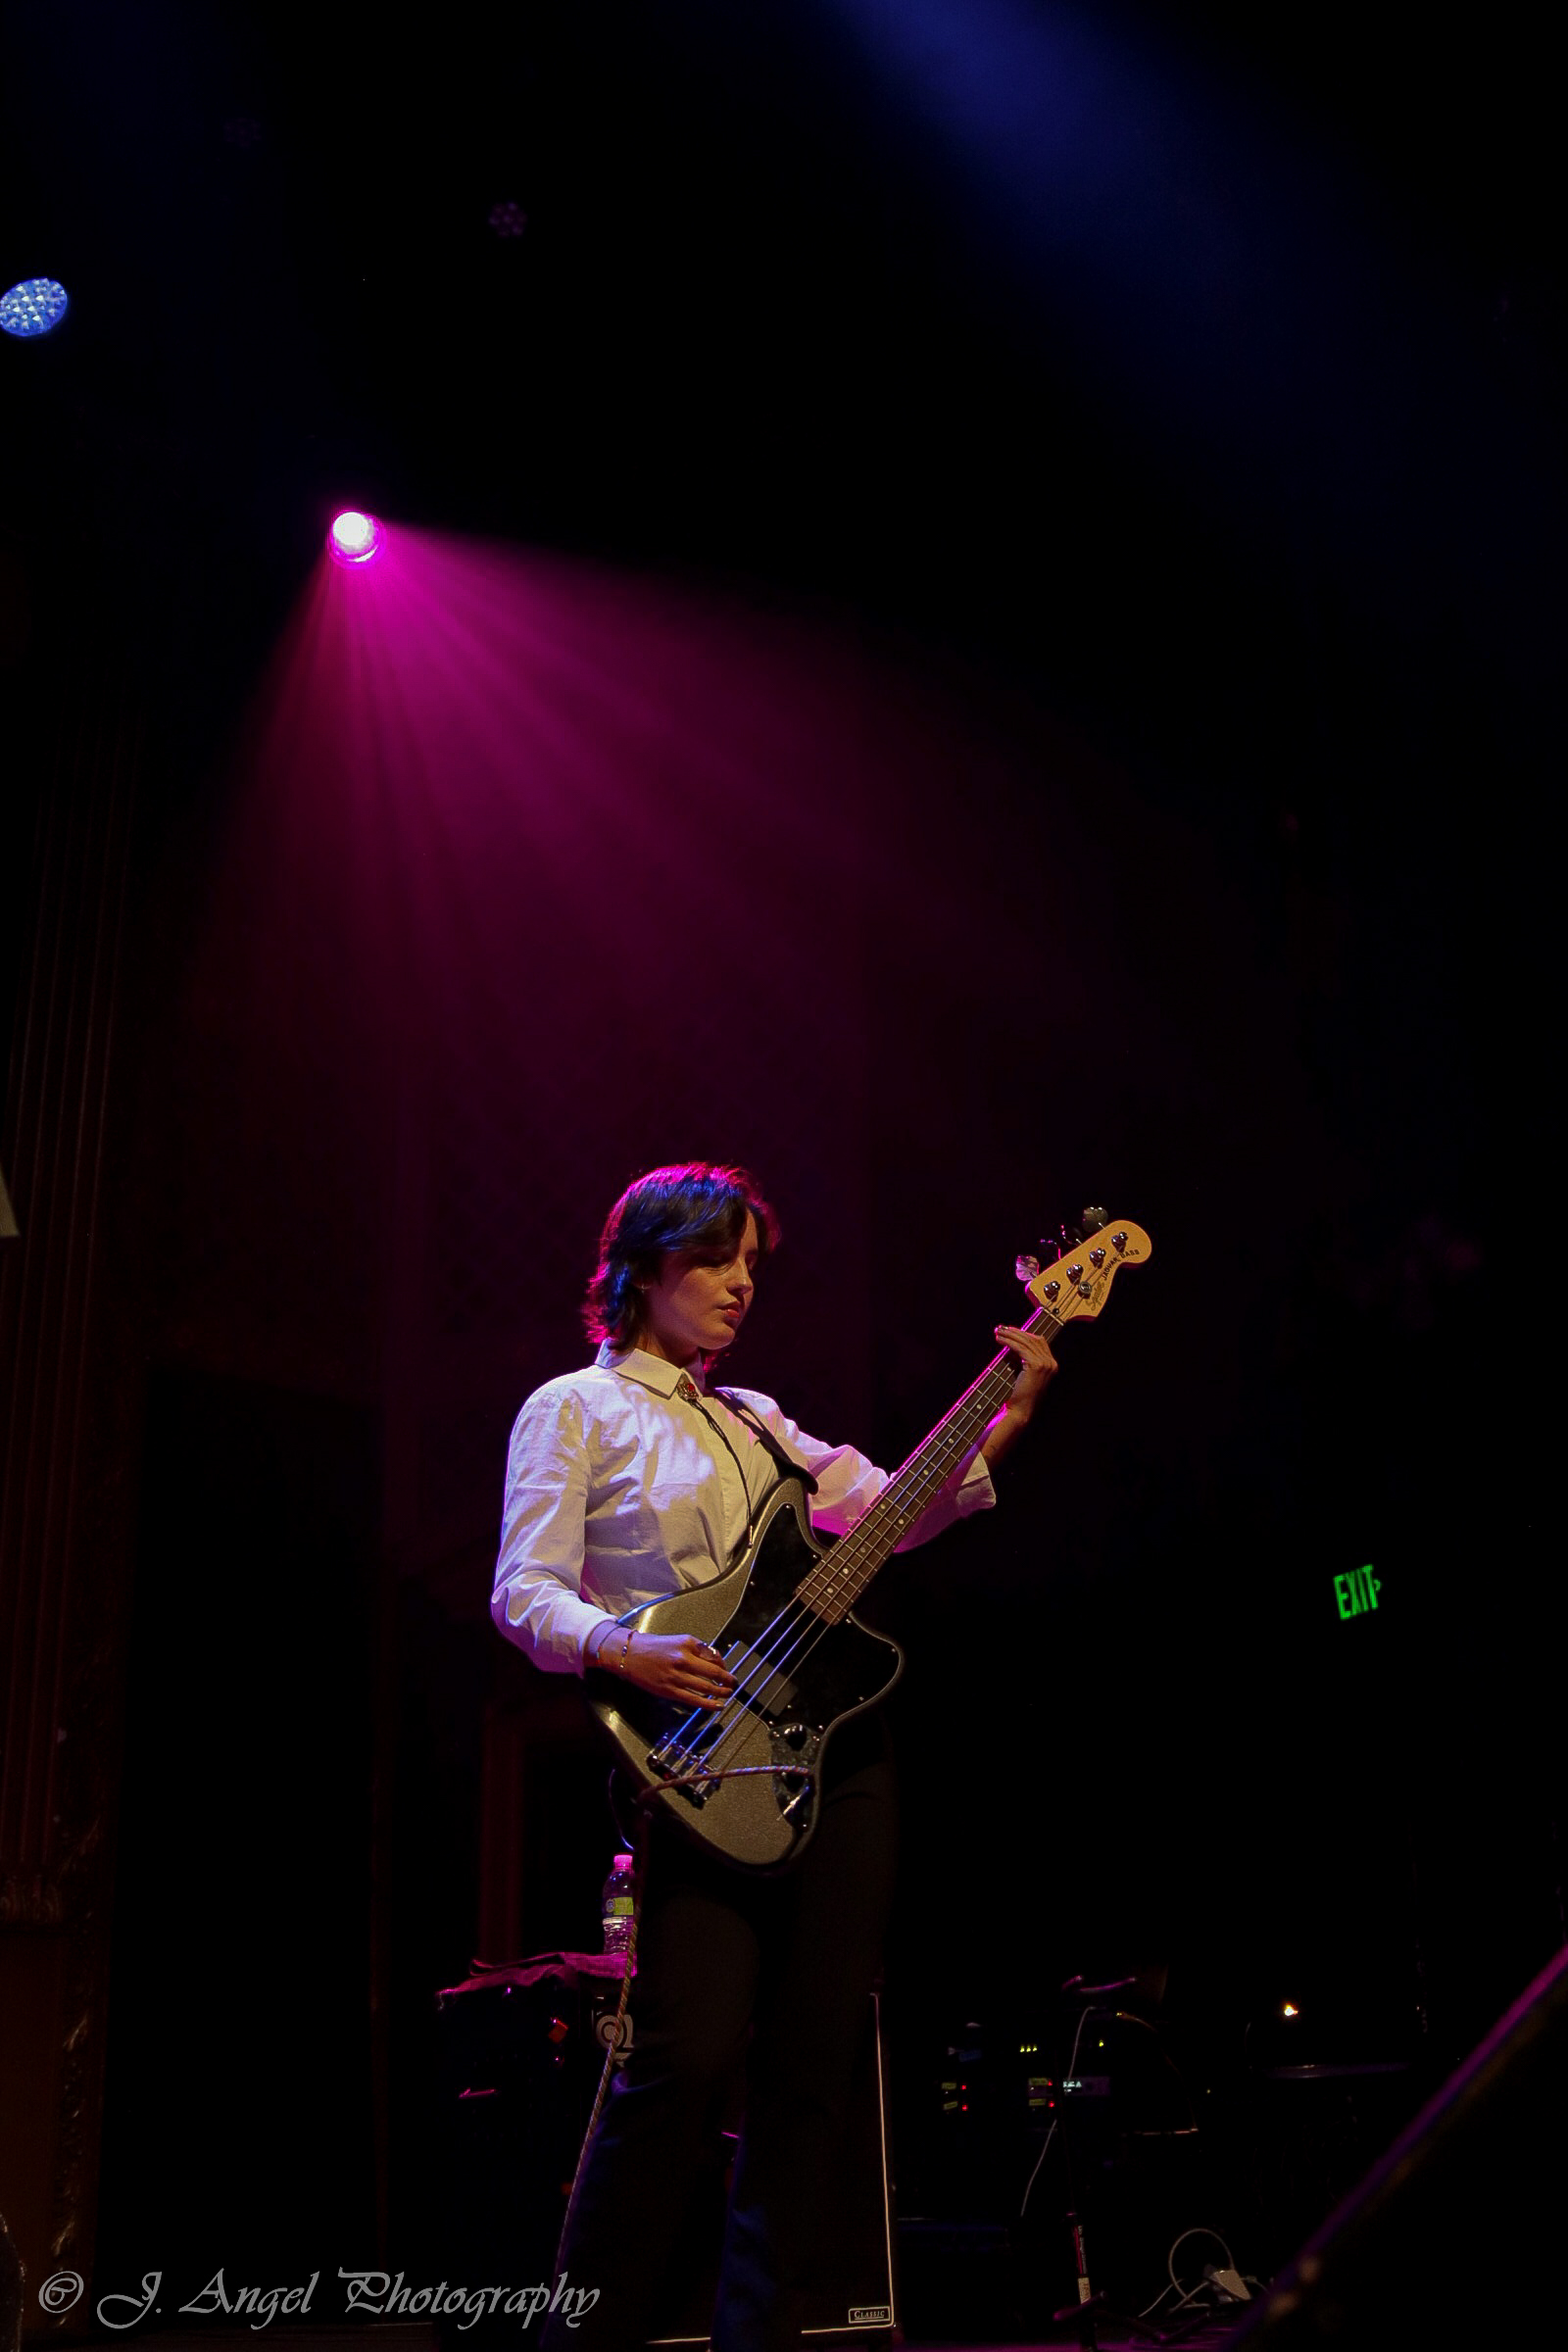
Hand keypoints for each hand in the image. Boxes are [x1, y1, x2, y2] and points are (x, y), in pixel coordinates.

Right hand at [608, 1631, 736, 1709]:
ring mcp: (676, 1676)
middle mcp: (683, 1658)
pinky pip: (694, 1699)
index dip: (724, 1664)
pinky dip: (708, 1704)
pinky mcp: (669, 1690)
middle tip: (734, 1683)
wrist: (629, 1654)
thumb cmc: (654, 1646)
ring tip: (728, 1694)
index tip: (726, 1670)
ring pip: (706, 1687)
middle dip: (727, 1679)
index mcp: (687, 1643)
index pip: (714, 1655)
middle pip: (714, 1672)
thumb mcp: (677, 1641)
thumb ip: (696, 1650)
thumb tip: (716, 1661)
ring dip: (721, 1692)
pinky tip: (717, 1706)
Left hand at [978, 1325, 1058, 1470]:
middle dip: (1016, 1332)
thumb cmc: (1020, 1394)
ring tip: (998, 1332)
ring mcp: (1045, 1364)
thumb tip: (1011, 1343)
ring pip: (1026, 1341)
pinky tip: (999, 1340)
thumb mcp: (1024, 1372)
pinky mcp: (1036, 1365)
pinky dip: (1008, 1342)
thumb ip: (1022, 1358)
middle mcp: (1051, 1363)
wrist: (1021, 1410)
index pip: (1039, 1341)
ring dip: (1010, 1335)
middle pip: (1033, 1339)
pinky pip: (1020, 1348)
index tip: (1010, 1330)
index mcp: (1052, 1364)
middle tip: (1001, 1328)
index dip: (1024, 1334)